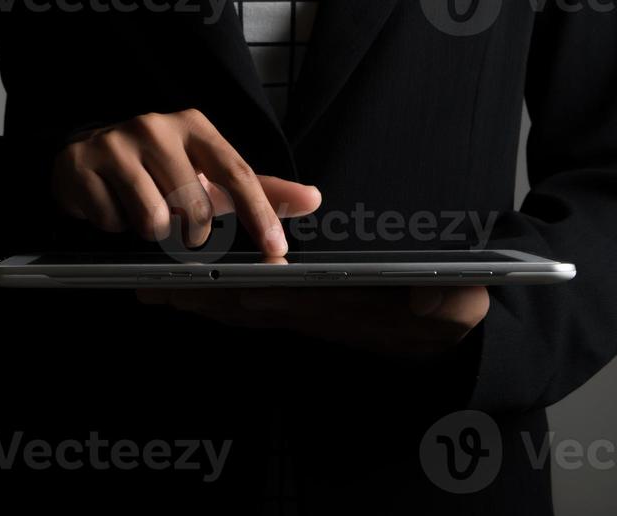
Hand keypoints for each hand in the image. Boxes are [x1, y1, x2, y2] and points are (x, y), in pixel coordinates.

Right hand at [50, 109, 320, 256]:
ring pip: (153, 220)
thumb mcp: (209, 174)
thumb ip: (261, 189)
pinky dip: (115, 226)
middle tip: (178, 225)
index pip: (237, 173)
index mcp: (193, 126)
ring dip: (150, 230)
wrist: (87, 154)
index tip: (276, 251)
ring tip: (141, 209)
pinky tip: (111, 205)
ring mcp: (115, 143)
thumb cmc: (160, 168)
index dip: (259, 215)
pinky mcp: (81, 165)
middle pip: (194, 206)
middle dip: (191, 231)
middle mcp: (155, 127)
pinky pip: (112, 222)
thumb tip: (313, 198)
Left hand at [137, 285, 489, 358]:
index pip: (299, 299)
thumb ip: (453, 299)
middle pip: (254, 307)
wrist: (447, 334)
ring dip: (199, 302)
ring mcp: (306, 317)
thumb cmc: (451, 308)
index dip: (258, 292)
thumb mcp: (463, 300)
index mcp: (353, 308)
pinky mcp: (299, 313)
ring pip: (243, 310)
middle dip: (207, 297)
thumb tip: (433, 296)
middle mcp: (320, 316)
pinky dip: (213, 302)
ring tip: (153, 290)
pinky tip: (181, 295)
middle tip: (160, 286)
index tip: (225, 283)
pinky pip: (249, 310)